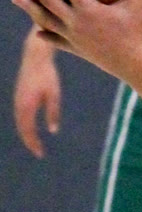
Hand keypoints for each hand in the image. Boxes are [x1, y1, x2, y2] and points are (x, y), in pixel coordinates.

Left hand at [12, 0, 141, 84]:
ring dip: (30, 8)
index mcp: (88, 9)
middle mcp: (76, 23)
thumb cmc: (139, 32)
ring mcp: (74, 37)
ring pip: (46, 21)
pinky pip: (57, 41)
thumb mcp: (137, 2)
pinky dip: (46, 36)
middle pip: (48, 0)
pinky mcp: (77, 50)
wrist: (135, 65)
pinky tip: (37, 32)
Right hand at [13, 32, 61, 156]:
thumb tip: (53, 131)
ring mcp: (17, 99)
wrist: (35, 57)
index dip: (33, 143)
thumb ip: (53, 113)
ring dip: (26, 134)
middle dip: (30, 142)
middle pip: (22, 128)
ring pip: (19, 122)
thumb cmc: (47, 75)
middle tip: (39, 153)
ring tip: (35, 143)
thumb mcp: (54, 95)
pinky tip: (30, 128)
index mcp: (26, 105)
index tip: (40, 154)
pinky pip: (19, 115)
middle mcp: (18, 104)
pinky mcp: (18, 95)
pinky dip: (24, 124)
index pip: (28, 130)